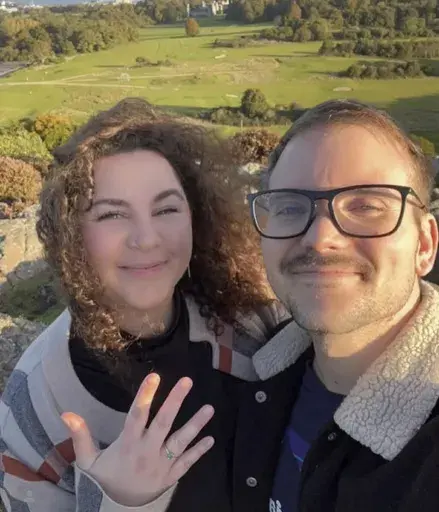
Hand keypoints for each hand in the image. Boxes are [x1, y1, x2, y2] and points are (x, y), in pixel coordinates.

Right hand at [61, 374, 214, 506]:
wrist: (120, 511)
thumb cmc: (106, 479)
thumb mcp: (88, 462)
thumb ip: (80, 436)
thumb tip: (66, 413)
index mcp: (128, 445)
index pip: (136, 415)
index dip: (145, 395)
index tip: (154, 376)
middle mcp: (147, 452)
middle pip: (163, 423)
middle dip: (175, 401)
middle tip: (187, 381)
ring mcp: (162, 464)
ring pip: (180, 442)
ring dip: (195, 425)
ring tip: (209, 408)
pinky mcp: (171, 476)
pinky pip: (187, 463)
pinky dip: (199, 451)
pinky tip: (211, 439)